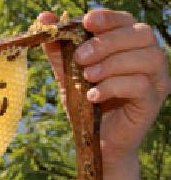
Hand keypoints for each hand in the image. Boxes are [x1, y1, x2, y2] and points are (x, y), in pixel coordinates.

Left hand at [39, 9, 170, 170]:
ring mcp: (156, 78)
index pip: (126, 20)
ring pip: (145, 56)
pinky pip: (140, 85)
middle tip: (80, 57)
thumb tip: (44, 19)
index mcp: (129, 44)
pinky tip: (93, 96)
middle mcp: (149, 57)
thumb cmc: (86, 102)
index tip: (86, 23)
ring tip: (87, 77)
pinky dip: (113, 86)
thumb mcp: (69, 73)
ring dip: (111, 64)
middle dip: (107, 42)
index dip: (108, 18)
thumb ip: (59, 48)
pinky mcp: (153, 101)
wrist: (95, 141)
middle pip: (140, 34)